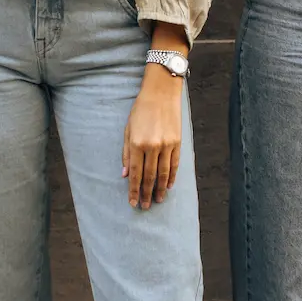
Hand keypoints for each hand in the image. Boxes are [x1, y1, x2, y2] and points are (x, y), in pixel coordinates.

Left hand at [122, 66, 184, 209]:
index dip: (133, 189)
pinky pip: (174, 165)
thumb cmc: (140, 110)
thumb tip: (124, 174)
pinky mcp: (177, 143)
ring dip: (159, 189)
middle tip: (144, 206)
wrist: (161, 94)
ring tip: (157, 201)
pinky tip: (168, 186)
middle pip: (149, 176)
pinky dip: (171, 177)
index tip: (132, 202)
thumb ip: (125, 153)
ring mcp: (166, 145)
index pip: (134, 173)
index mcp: (137, 144)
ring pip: (163, 174)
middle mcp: (152, 147)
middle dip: (145, 193)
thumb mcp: (127, 129)